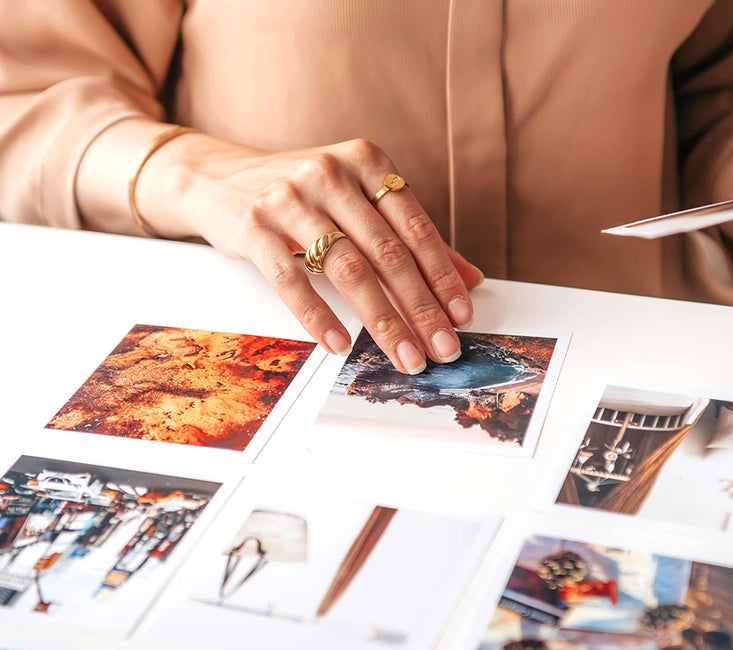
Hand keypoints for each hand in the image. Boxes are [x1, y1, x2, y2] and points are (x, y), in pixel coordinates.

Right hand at [138, 135, 483, 373]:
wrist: (215, 177)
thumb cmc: (300, 197)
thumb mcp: (356, 202)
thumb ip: (410, 236)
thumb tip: (470, 278)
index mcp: (366, 163)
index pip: (415, 228)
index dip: (442, 276)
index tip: (461, 317)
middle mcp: (331, 173)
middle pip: (387, 253)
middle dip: (420, 308)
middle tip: (441, 349)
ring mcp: (290, 198)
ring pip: (347, 268)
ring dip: (380, 321)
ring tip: (402, 356)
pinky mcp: (253, 225)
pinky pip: (292, 279)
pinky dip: (318, 316)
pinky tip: (339, 344)